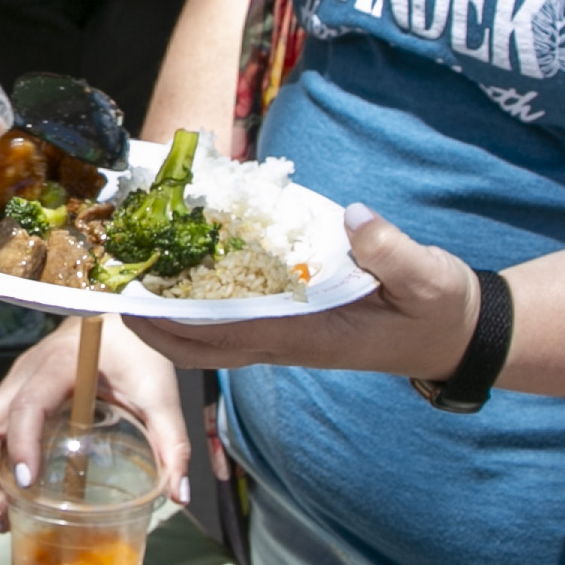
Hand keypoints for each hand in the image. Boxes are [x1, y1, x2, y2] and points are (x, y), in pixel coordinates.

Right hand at [0, 318, 188, 519]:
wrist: (121, 312)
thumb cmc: (138, 349)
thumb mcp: (160, 394)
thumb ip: (172, 443)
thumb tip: (179, 495)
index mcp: (59, 366)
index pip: (28, 406)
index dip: (22, 445)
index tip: (27, 483)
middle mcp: (28, 371)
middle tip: (1, 514)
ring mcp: (18, 379)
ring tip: (0, 511)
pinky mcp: (19, 388)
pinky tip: (11, 489)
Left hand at [137, 209, 480, 381]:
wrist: (455, 334)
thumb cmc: (438, 310)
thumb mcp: (428, 278)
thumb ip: (392, 251)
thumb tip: (357, 218)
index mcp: (307, 335)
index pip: (223, 335)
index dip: (172, 320)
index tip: (131, 297)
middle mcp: (286, 340)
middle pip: (199, 346)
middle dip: (150, 322)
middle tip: (109, 283)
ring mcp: (286, 334)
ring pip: (210, 335)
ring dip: (168, 310)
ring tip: (134, 269)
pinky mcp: (293, 321)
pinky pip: (233, 316)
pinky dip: (201, 296)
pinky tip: (187, 261)